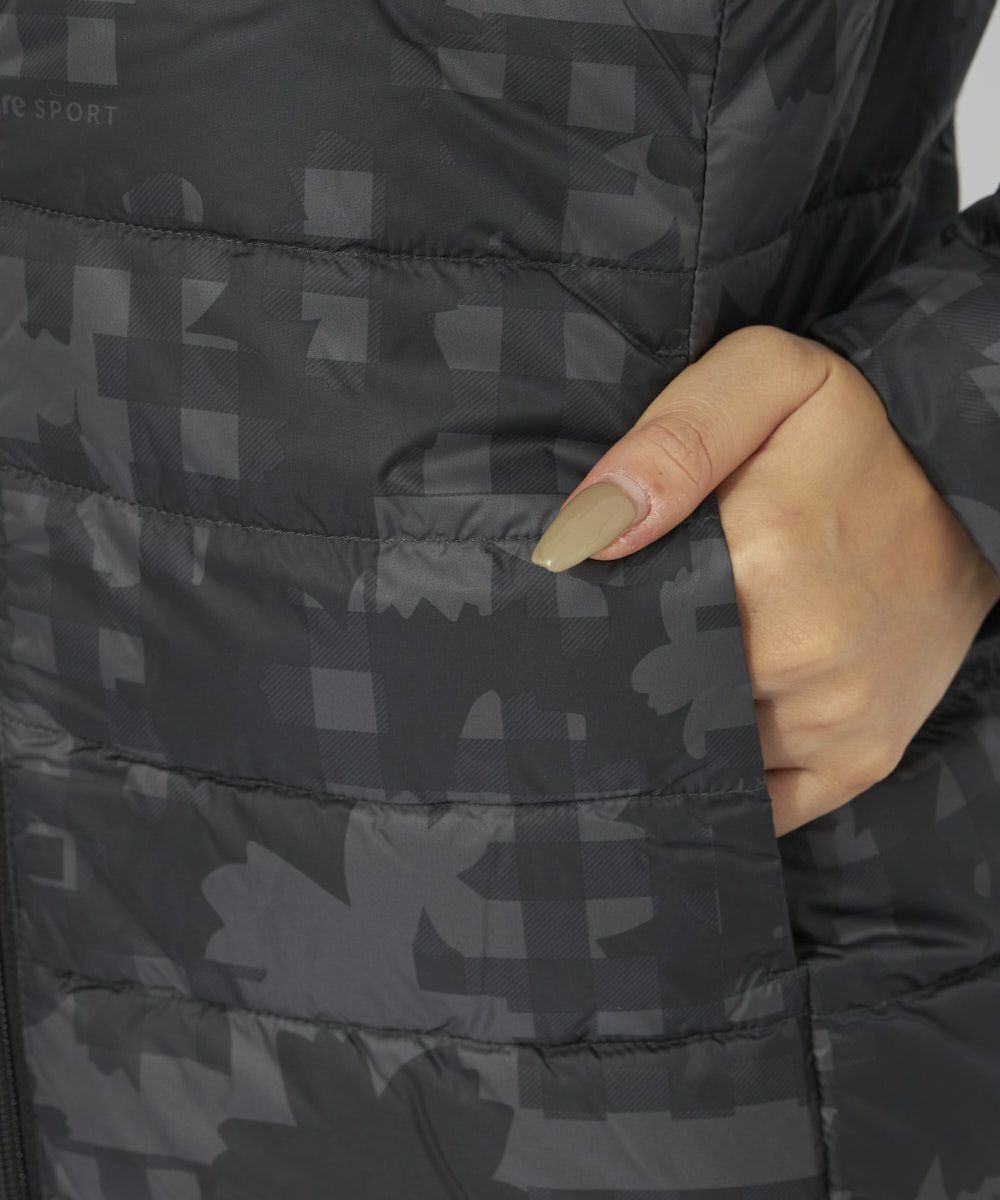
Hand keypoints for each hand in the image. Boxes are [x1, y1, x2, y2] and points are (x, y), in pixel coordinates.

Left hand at [529, 325, 999, 836]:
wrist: (970, 485)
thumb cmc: (852, 436)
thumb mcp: (766, 382)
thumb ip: (673, 441)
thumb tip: (585, 532)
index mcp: (765, 567)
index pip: (627, 631)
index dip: (597, 625)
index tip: (587, 611)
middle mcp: (803, 662)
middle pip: (661, 697)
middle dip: (634, 675)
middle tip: (631, 639)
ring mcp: (837, 723)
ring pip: (706, 752)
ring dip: (678, 727)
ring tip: (677, 676)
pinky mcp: (860, 759)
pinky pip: (763, 803)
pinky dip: (727, 782)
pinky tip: (710, 739)